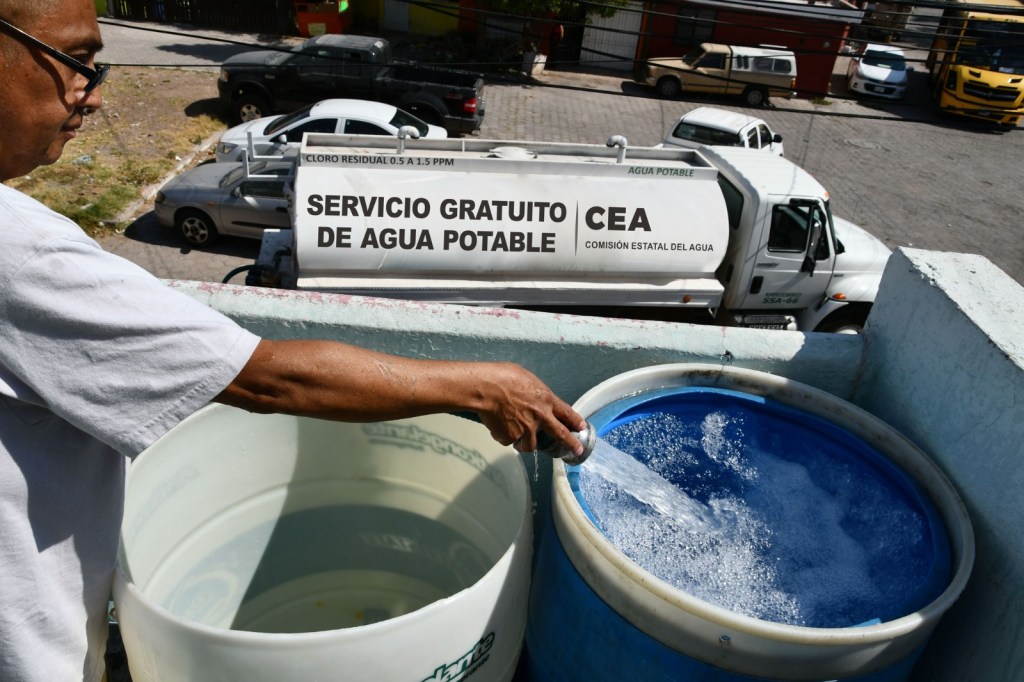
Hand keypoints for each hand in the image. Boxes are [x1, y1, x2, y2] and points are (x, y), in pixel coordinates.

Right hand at [471, 362, 585, 456]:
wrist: (486, 388)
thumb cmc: (503, 376)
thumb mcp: (526, 378)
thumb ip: (534, 393)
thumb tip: (533, 398)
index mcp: (546, 399)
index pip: (566, 413)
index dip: (575, 421)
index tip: (581, 427)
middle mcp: (540, 417)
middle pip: (560, 435)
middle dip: (571, 444)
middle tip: (577, 450)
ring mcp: (526, 429)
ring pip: (530, 445)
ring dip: (524, 442)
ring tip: (516, 434)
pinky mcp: (511, 437)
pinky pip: (509, 440)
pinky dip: (504, 435)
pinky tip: (497, 424)